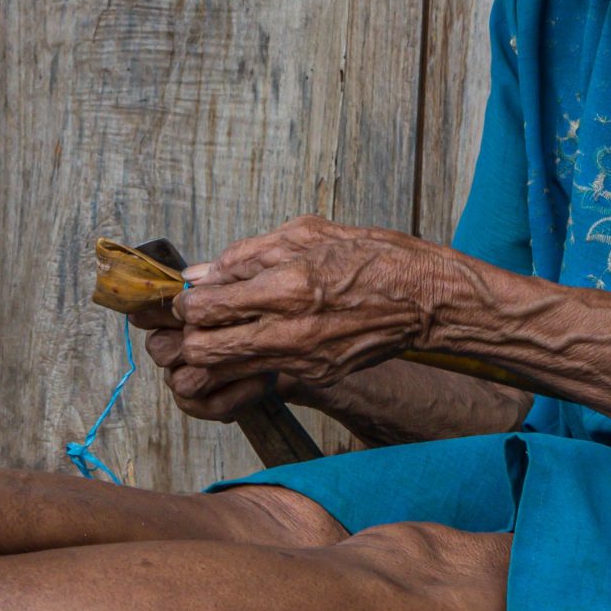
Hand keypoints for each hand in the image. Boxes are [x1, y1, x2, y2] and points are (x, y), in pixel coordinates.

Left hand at [132, 215, 452, 404]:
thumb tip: (204, 273)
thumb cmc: (373, 257)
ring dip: (211, 356)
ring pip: (225, 372)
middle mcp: (290, 330)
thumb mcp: (307, 235)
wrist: (424, 299)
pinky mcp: (314, 375)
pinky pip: (260, 376)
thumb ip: (248, 255)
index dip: (186, 304)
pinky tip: (258, 342)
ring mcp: (302, 359)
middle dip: (189, 337)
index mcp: (287, 286)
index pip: (206, 308)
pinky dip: (246, 363)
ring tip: (218, 335)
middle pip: (204, 351)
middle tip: (196, 321)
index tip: (189, 297)